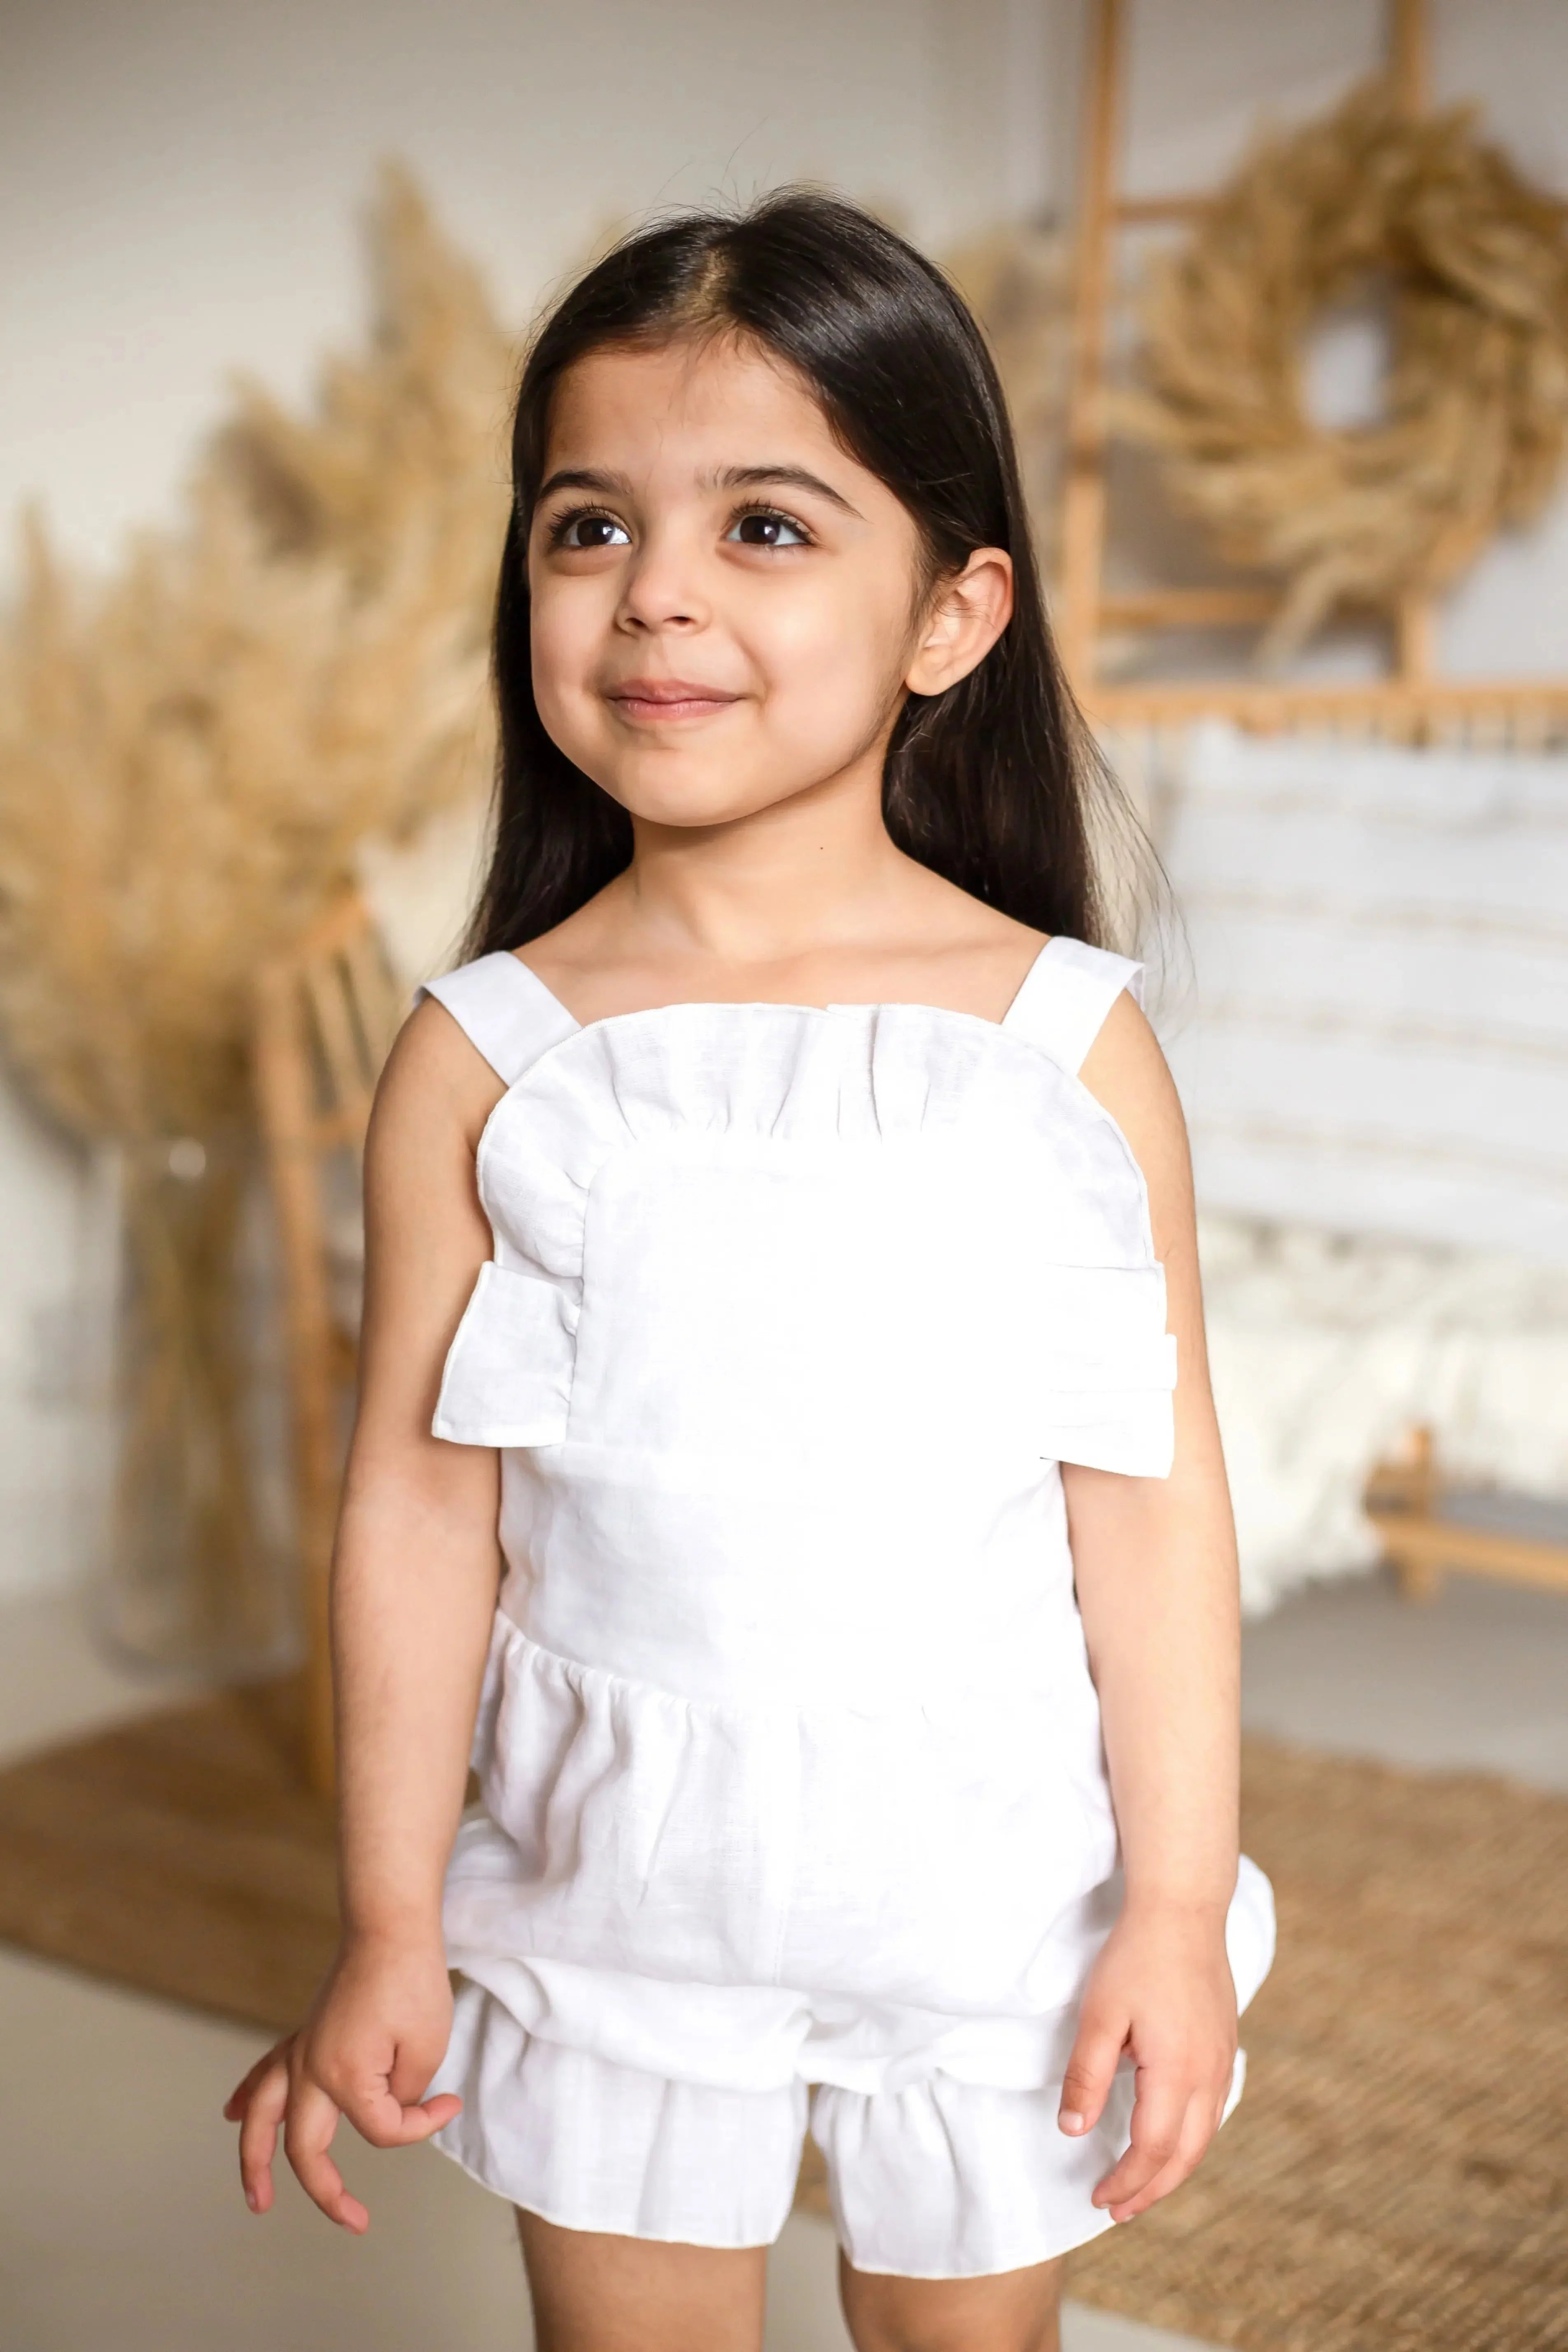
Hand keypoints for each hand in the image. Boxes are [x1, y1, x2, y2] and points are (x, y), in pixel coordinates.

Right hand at [223, 1932, 462, 2231]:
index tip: (449, 2102)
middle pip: (304, 2148)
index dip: (421, 2124)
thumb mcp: (426, 2048)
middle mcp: (310, 2070)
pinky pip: (266, 2075)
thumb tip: (386, 2107)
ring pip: (262, 2117)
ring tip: (255, 2198)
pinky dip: (249, 2099)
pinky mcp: (305, 2034)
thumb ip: (401, 2095)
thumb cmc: (412, 1980)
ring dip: (253, 2159)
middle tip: (352, 2220)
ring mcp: (301, 2051)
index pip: (383, 2130)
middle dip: (325, 2192)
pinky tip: (234, 2115)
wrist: (390, 1927)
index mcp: (343, 2077)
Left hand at [1057, 1898, 1236, 2223]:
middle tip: (1118, 2210)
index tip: (1098, 2198)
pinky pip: (1212, 2110)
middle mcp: (1209, 2074)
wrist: (1183, 1910)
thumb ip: (1085, 2075)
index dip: (1126, 2181)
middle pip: (1184, 2155)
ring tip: (1142, 2187)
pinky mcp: (1224, 2044)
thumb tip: (1071, 2130)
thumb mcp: (1099, 2015)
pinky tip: (1171, 2140)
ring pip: (1203, 2137)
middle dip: (1151, 2189)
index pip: (1152, 2150)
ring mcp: (1222, 2060)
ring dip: (1172, 2168)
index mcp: (1177, 2072)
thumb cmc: (1136, 1957)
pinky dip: (1190, 2138)